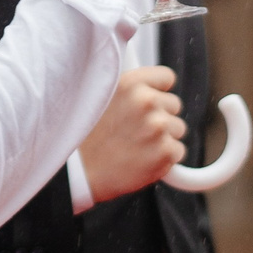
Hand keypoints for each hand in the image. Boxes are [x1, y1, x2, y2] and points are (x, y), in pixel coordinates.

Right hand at [76, 66, 185, 201]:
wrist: (75, 175)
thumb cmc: (82, 139)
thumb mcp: (96, 97)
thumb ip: (127, 89)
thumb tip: (146, 86)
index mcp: (130, 83)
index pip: (166, 77)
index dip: (157, 91)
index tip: (148, 104)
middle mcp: (146, 101)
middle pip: (174, 105)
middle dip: (160, 117)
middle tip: (135, 131)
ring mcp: (158, 127)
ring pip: (177, 129)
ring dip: (162, 138)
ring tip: (134, 147)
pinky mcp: (166, 152)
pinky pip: (178, 151)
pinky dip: (164, 159)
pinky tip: (140, 160)